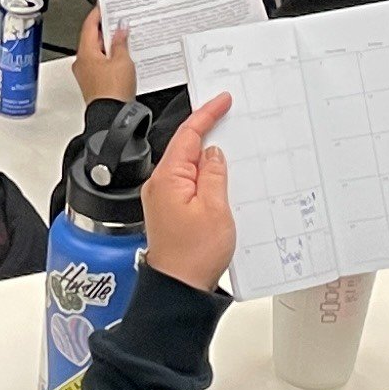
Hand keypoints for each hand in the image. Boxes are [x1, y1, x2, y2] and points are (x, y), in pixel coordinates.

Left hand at [71, 8, 137, 105]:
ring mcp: (86, 73)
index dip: (98, 12)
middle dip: (106, 28)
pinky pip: (100, 63)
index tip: (104, 3)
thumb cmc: (113, 92)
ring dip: (109, 43)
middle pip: (92, 37)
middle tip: (118, 18)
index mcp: (85, 53)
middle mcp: (82, 62)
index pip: (89, 25)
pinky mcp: (94, 83)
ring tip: (123, 37)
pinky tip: (121, 56)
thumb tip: (120, 29)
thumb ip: (121, 42)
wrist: (112, 117)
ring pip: (96, 51)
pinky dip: (109, 56)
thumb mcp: (122, 61)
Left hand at [141, 96, 237, 292]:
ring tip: (228, 147)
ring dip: (207, 156)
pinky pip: (187, 183)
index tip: (221, 100)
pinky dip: (203, 176)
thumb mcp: (215, 209)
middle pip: (184, 147)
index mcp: (168, 179)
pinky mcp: (169, 211)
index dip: (206, 114)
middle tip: (228, 116)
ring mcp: (163, 198)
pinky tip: (218, 178)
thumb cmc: (193, 256)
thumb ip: (214, 175)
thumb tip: (214, 153)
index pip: (187, 135)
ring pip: (187, 166)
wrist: (179, 288)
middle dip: (206, 131)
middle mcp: (160, 185)